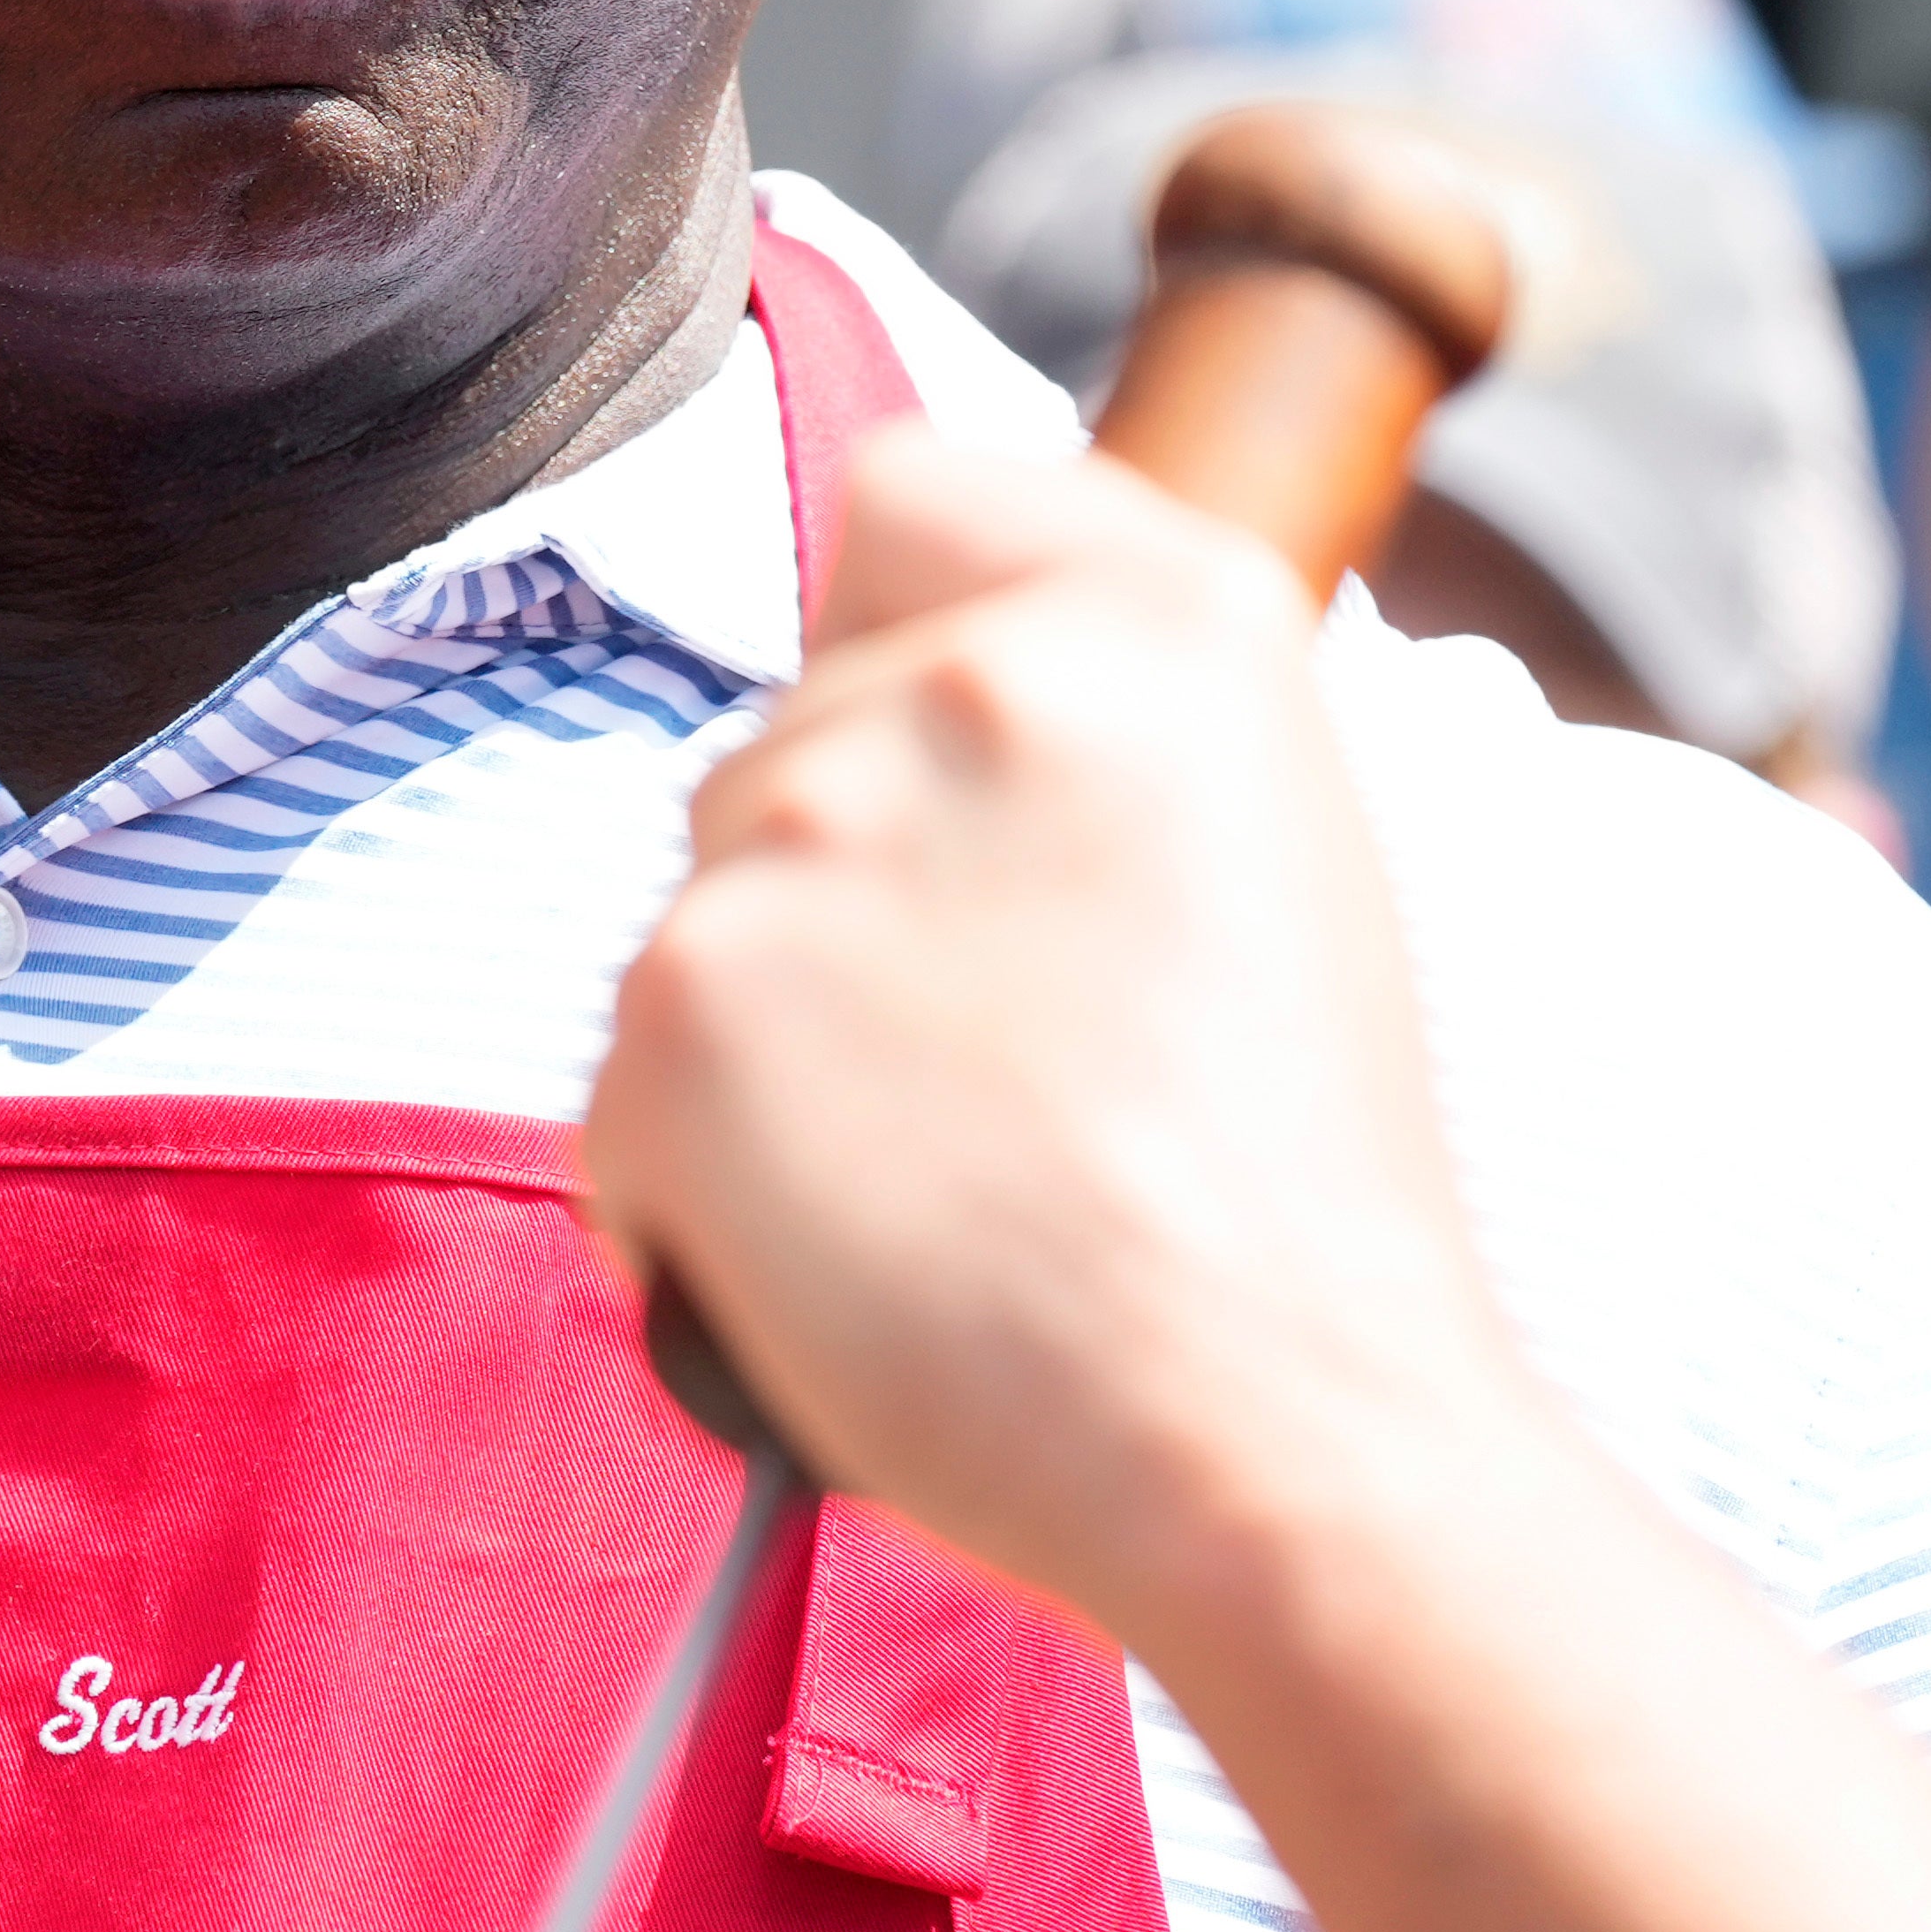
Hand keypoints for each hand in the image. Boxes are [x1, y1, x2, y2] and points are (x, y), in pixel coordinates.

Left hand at [587, 427, 1532, 1647]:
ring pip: (707, 914)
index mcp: (1165, 616)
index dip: (898, 641)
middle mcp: (975, 679)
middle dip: (847, 898)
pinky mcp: (678, 1007)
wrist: (1282, 1433)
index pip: (905, 498)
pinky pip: (634, 1084)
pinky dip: (704, 1186)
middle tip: (1008, 1074)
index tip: (952, 784)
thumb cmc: (1296, 1196)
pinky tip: (859, 1262)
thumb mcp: (1276, 853)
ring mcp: (807, 835)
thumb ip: (1101, 726)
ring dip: (775, 1040)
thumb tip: (929, 695)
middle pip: (786, 743)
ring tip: (953, 1181)